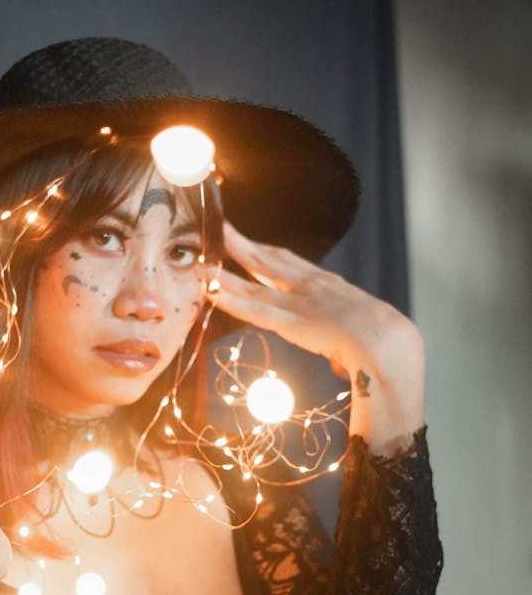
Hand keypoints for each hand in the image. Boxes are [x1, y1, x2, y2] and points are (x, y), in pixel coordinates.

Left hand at [217, 220, 422, 385]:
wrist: (391, 345)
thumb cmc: (384, 347)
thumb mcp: (360, 337)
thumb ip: (342, 347)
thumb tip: (340, 365)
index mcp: (329, 288)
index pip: (291, 264)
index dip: (266, 252)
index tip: (250, 244)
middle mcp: (312, 287)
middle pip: (269, 259)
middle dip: (242, 244)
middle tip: (219, 228)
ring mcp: (300, 301)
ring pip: (254, 280)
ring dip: (227, 269)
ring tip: (203, 256)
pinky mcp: (292, 321)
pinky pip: (255, 308)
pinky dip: (231, 298)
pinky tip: (212, 290)